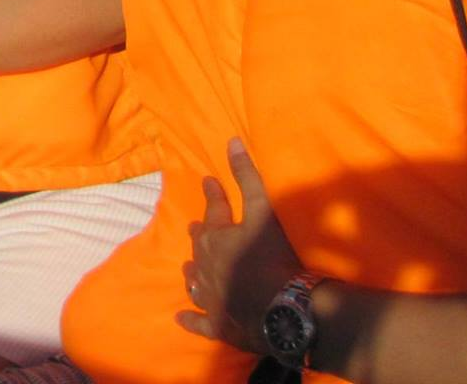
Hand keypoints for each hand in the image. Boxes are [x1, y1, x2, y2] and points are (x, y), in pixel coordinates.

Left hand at [176, 138, 303, 352]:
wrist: (284, 311)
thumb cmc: (273, 258)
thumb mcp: (263, 212)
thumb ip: (248, 177)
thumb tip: (231, 141)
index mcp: (214, 237)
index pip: (212, 209)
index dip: (212, 194)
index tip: (208, 182)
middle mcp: (204, 265)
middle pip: (198, 245)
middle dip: (199, 233)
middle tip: (198, 227)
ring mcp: (208, 297)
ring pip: (194, 280)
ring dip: (193, 272)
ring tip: (191, 268)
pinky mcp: (216, 325)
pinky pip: (198, 321)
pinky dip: (190, 318)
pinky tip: (182, 318)